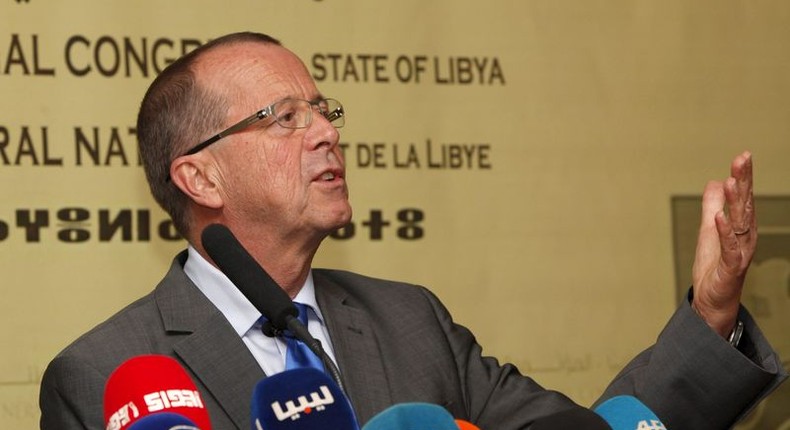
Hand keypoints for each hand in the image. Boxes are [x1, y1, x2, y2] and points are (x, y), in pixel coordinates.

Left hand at [691, 151, 755, 337]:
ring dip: (736, 202)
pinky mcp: (730, 267)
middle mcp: (745, 236)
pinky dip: (724, 232)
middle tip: (743, 159)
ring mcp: (739, 251)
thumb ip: (712, 206)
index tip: (742, 156)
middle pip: (745, 205)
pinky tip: (719, 218)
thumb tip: (715, 182)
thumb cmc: (714, 266)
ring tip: (731, 182)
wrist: (712, 300)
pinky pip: (729, 248)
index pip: (743, 197)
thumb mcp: (708, 230)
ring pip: (740, 223)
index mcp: (740, 226)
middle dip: (744, 181)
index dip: (743, 177)